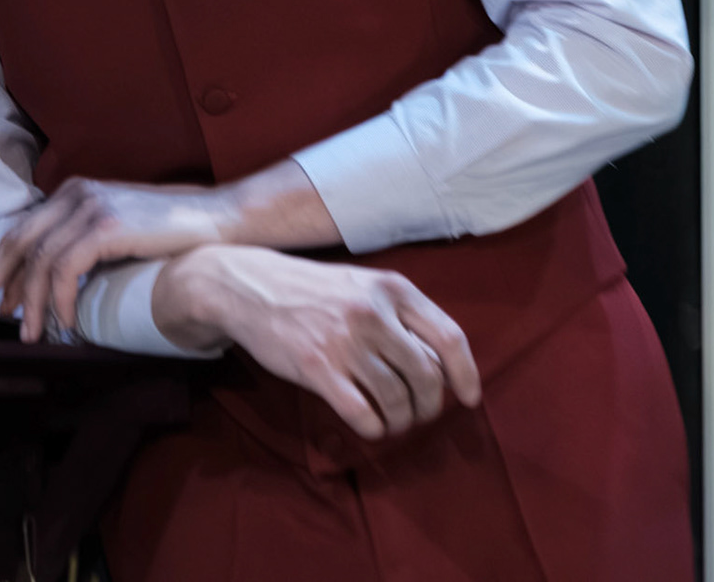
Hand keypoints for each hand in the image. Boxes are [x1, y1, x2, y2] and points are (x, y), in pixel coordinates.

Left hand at [0, 177, 221, 340]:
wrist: (218, 221)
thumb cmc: (170, 234)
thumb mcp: (116, 233)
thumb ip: (85, 244)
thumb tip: (56, 282)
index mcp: (72, 193)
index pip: (22, 232)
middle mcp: (75, 194)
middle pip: (18, 241)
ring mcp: (90, 207)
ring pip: (40, 260)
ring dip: (31, 302)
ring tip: (30, 334)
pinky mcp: (107, 226)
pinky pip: (66, 269)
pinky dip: (59, 299)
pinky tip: (64, 322)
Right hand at [152, 245, 481, 439]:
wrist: (246, 285)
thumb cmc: (311, 290)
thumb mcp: (361, 285)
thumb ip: (400, 315)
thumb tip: (439, 364)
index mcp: (391, 288)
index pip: (449, 338)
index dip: (465, 375)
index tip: (468, 400)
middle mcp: (372, 312)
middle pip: (426, 376)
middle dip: (429, 405)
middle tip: (418, 413)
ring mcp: (344, 340)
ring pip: (396, 399)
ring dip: (401, 420)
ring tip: (392, 421)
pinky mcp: (317, 367)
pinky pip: (362, 413)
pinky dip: (373, 428)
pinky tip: (369, 426)